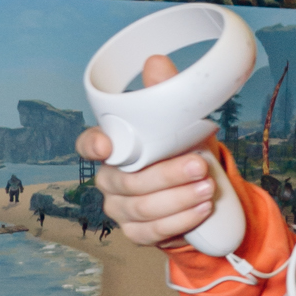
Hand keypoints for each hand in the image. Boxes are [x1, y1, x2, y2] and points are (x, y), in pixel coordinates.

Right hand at [75, 54, 220, 247]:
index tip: (106, 145)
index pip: (88, 146)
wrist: (199, 190)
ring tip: (207, 188)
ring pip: (141, 208)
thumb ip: (165, 95)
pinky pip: (151, 232)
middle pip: (126, 182)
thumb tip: (156, 62)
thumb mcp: (180, 123)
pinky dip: (179, 221)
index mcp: (113, 149)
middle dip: (165, 175)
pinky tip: (200, 209)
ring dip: (178, 199)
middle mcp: (110, 180)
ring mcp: (121, 209)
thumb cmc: (182, 151)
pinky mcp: (137, 233)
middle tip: (198, 166)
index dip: (92, 145)